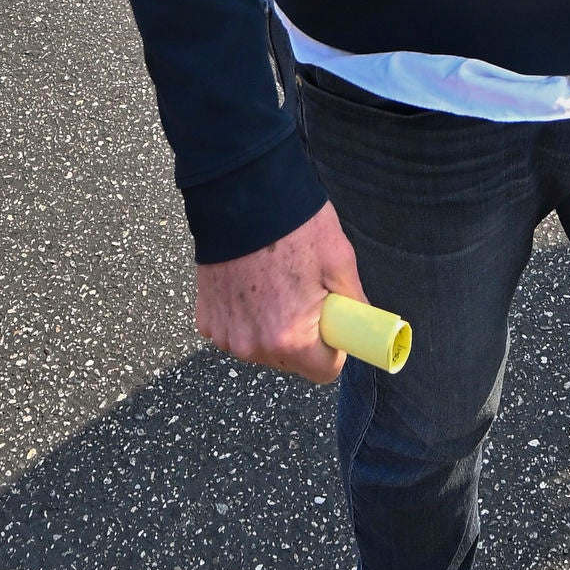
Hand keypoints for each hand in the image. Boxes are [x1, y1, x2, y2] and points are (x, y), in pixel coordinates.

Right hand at [192, 203, 365, 383]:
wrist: (240, 197)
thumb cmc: (294, 226)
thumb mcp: (339, 261)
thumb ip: (355, 303)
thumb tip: (362, 325)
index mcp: (290, 338)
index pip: (323, 372)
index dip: (334, 348)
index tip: (332, 321)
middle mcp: (253, 346)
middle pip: (292, 361)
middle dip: (303, 336)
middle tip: (305, 294)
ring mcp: (226, 334)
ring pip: (263, 347)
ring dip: (272, 327)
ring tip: (275, 284)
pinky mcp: (207, 319)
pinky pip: (237, 331)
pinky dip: (246, 316)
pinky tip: (250, 284)